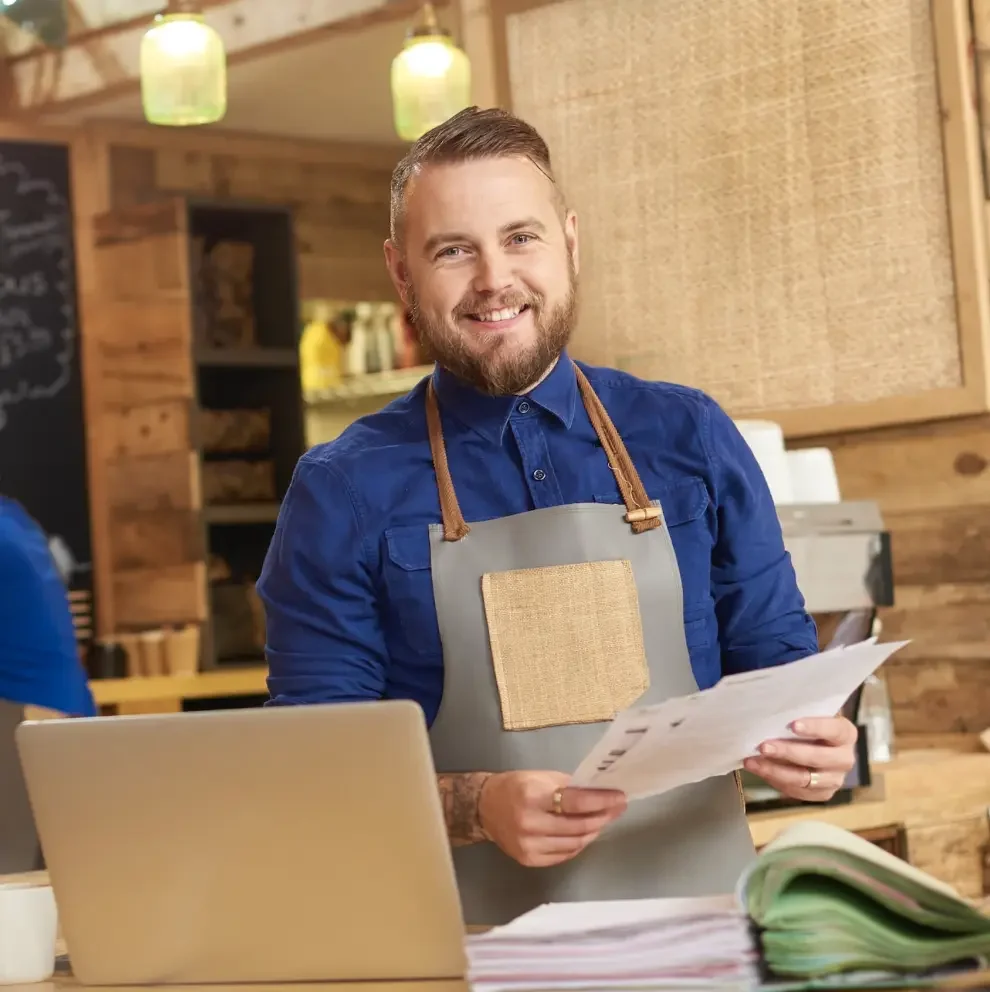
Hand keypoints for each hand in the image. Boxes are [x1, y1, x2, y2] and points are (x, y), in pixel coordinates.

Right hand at [478, 770, 626, 867]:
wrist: (484, 807)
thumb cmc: (515, 786)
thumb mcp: (541, 777)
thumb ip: (570, 787)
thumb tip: (601, 793)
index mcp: (532, 796)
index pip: (576, 802)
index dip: (602, 801)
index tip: (619, 798)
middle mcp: (530, 823)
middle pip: (578, 826)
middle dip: (603, 817)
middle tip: (617, 809)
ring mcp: (529, 845)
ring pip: (575, 843)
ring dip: (593, 831)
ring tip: (603, 820)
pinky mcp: (529, 860)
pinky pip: (564, 855)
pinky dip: (578, 844)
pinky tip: (584, 834)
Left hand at [743, 716, 857, 801]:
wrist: (815, 742)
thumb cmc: (808, 722)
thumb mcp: (808, 713)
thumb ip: (797, 713)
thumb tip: (768, 715)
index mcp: (845, 733)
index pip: (834, 730)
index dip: (815, 727)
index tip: (792, 725)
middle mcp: (845, 758)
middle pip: (817, 758)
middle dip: (787, 752)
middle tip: (763, 747)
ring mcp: (835, 779)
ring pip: (805, 779)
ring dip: (775, 771)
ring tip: (752, 762)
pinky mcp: (823, 794)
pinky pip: (799, 792)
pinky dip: (776, 782)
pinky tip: (760, 771)